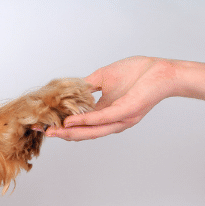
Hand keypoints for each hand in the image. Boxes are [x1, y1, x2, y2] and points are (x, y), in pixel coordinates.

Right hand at [45, 57, 176, 140]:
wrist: (163, 71)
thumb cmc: (139, 72)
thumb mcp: (105, 77)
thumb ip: (87, 86)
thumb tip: (68, 89)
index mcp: (107, 114)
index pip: (81, 125)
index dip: (61, 126)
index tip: (41, 124)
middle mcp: (113, 122)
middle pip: (83, 133)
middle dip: (61, 134)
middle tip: (40, 132)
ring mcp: (120, 119)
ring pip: (91, 131)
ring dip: (69, 133)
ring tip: (52, 132)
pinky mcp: (126, 112)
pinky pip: (102, 119)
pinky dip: (85, 121)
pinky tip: (71, 122)